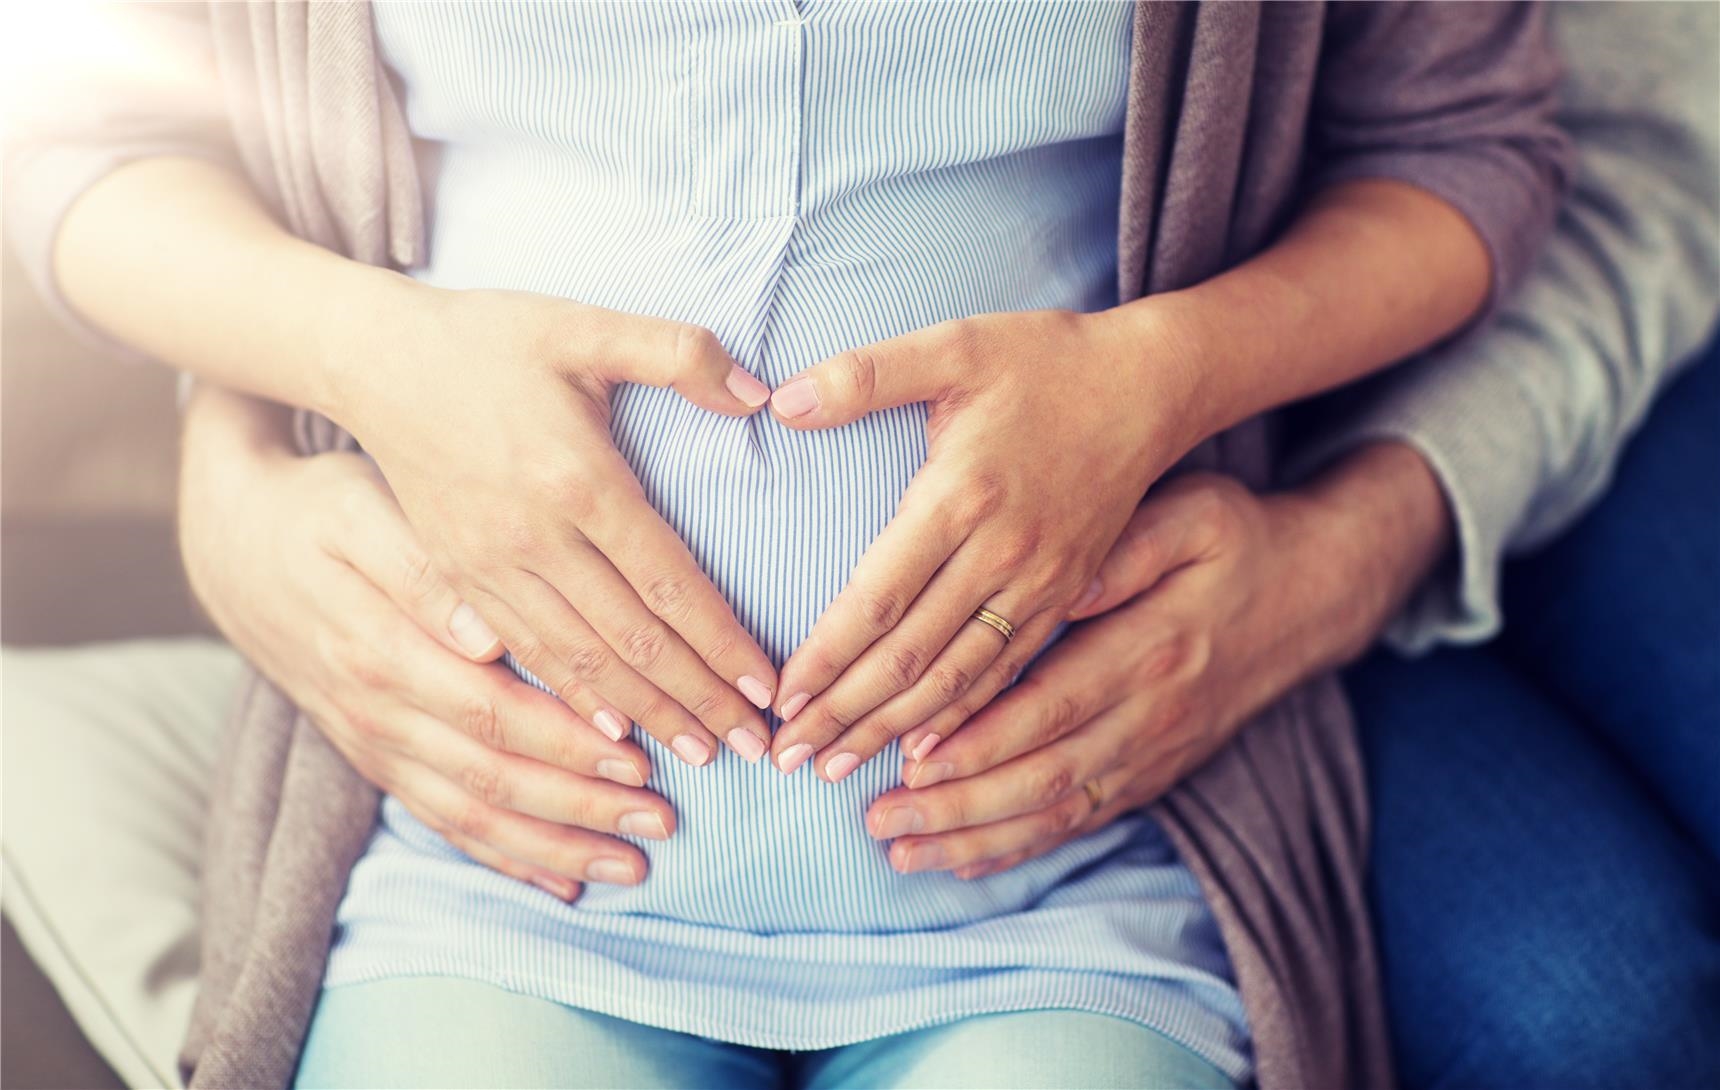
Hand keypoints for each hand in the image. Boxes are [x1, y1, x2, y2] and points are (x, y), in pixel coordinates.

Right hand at [180, 398, 675, 898]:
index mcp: (383, 648)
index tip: (639, 756)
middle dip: (581, 805)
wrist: (237, 546)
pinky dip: (504, 858)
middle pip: (492, 776)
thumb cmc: (323, 511)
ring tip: (632, 866)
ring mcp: (374, 744)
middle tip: (662, 820)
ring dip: (553, 847)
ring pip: (471, 815)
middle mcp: (378, 711)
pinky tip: (563, 883)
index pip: (491, 712)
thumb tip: (487, 634)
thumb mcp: (364, 512)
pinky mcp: (375, 759)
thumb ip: (425, 571)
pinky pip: (442, 822)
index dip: (566, 741)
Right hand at [331, 280, 780, 765]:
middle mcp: (532, 537)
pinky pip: (525, 657)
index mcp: (577, 479)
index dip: (721, 641)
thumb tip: (761, 393)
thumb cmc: (489, 338)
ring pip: (579, 664)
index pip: (668, 582)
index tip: (767, 688)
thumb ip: (679, 353)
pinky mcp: (458, 580)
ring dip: (643, 716)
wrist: (372, 360)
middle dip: (697, 699)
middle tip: (755, 748)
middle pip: (631, 640)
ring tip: (698, 755)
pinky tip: (610, 737)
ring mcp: (488, 567)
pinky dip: (572, 703)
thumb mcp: (585, 324)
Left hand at [764, 306, 1202, 780]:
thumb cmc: (1045, 359)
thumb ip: (864, 374)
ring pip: (957, 678)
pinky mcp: (1066, 595)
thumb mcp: (954, 344)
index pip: (878, 598)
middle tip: (788, 758)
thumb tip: (779, 401)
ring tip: (836, 770)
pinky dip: (962, 719)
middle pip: (912, 655)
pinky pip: (1007, 672)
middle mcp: (1003, 553)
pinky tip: (923, 753)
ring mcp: (1041, 582)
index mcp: (963, 496)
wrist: (1153, 384)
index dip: (825, 657)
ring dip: (893, 729)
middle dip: (845, 713)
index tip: (779, 699)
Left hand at [862, 447, 1448, 876]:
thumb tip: (1063, 578)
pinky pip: (1082, 822)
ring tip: (898, 849)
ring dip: (975, 836)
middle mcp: (1153, 714)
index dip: (981, 737)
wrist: (1312, 595)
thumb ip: (1124, 546)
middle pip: (1044, 775)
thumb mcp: (1192, 514)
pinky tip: (960, 858)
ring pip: (1057, 811)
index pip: (1052, 704)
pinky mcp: (1155, 772)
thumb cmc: (1235, 539)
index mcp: (1151, 646)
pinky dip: (1019, 846)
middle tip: (877, 817)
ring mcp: (1155, 751)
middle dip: (956, 804)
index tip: (909, 755)